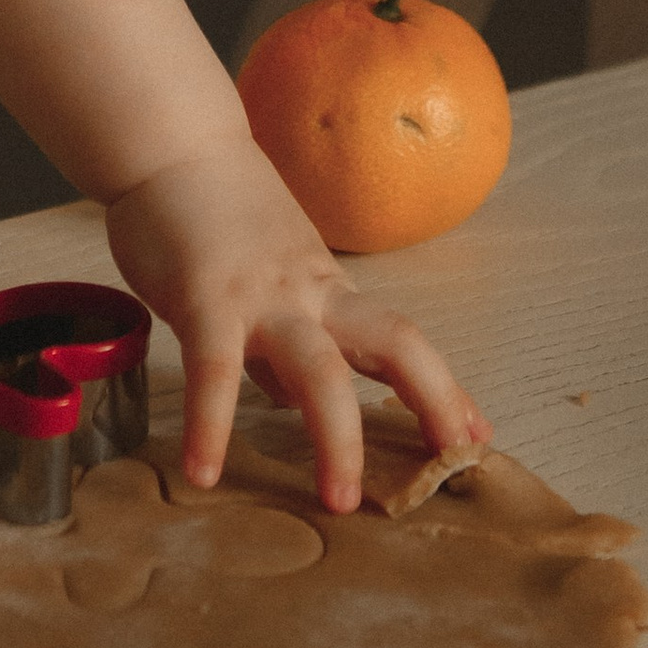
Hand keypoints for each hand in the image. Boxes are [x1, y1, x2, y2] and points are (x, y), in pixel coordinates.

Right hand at [105, 133, 485, 515]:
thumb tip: (289, 398)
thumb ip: (283, 336)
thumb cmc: (215, 212)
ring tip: (338, 503)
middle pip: (394, 344)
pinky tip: (203, 473)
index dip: (443, 389)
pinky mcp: (206, 296)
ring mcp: (262, 294)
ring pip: (320, 368)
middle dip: (432, 403)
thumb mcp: (269, 276)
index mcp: (328, 290)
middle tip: (449, 468)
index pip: (401, 342)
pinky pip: (213, 370)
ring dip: (336, 437)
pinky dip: (211, 425)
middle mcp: (310, 293)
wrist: (171, 143)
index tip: (476, 435)